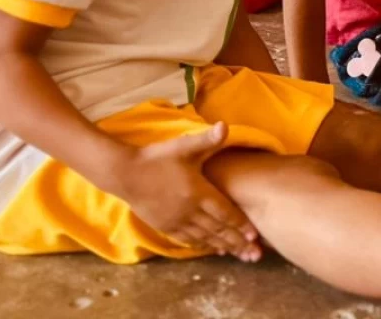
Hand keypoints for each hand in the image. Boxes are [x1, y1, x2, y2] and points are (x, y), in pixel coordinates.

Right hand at [116, 123, 261, 260]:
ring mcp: (176, 221)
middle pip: (217, 229)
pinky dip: (202, 245)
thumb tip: (225, 125)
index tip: (255, 235)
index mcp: (198, 193)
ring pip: (204, 237)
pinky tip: (211, 249)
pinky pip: (187, 239)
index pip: (224, 212)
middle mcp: (189, 211)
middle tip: (253, 253)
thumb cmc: (158, 158)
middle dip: (237, 241)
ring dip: (222, 246)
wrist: (126, 174)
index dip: (240, 224)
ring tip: (238, 254)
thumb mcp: (184, 146)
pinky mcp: (164, 226)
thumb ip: (207, 139)